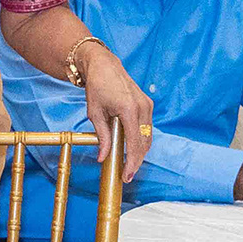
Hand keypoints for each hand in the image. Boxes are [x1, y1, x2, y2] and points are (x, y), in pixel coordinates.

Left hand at [77, 46, 156, 183]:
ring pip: (148, 136)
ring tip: (129, 165)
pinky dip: (141, 140)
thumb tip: (102, 157)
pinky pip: (147, 128)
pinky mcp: (147, 104)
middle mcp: (142, 107)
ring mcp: (147, 105)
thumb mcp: (95, 113)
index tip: (127, 175)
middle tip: (127, 175)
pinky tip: (132, 149)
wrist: (104, 66)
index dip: (132, 162)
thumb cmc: (97, 87)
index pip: (135, 143)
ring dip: (140, 151)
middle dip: (137, 160)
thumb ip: (102, 136)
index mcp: (129, 109)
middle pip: (145, 142)